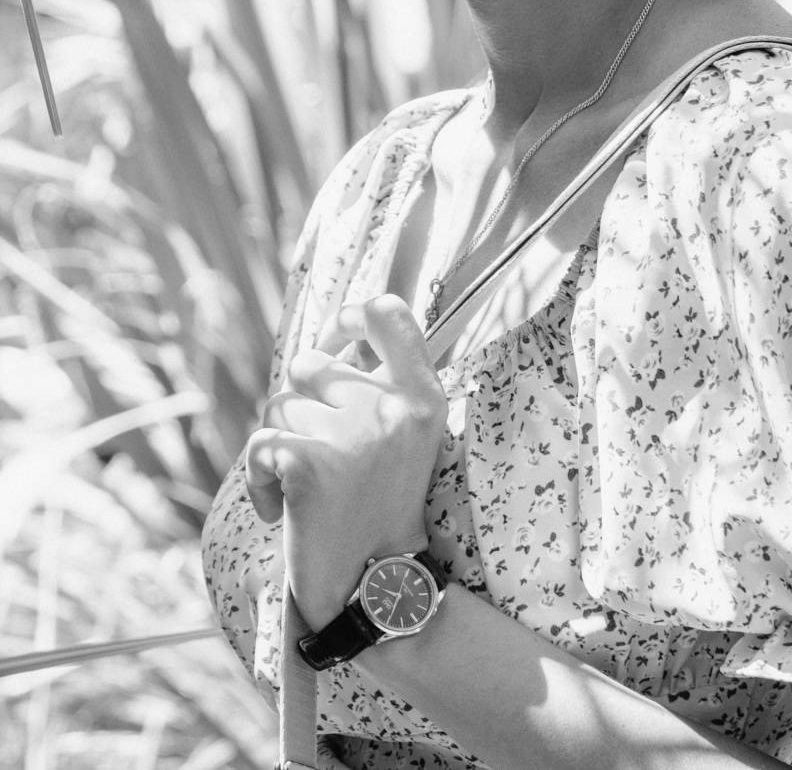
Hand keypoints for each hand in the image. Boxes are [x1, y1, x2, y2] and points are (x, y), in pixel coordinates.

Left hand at [244, 294, 447, 631]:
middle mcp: (392, 407)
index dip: (352, 315)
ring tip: (310, 488)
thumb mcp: (404, 435)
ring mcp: (353, 434)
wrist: (372, 589)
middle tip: (323, 453)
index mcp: (423, 396)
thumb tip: (334, 332)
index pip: (388, 312)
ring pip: (279, 406)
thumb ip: (380, 381)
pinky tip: (285, 511)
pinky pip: (259, 445)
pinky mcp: (310, 464)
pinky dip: (259, 481)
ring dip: (281, 446)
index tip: (339, 337)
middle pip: (311, 362)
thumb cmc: (378, 505)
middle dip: (301, 404)